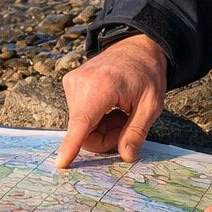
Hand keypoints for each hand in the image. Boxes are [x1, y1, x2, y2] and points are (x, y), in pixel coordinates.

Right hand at [55, 34, 167, 167]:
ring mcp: (72, 82)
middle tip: (126, 124)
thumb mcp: (152, 105)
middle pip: (84, 131)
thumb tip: (126, 156)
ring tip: (120, 111)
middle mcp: (81, 82)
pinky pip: (79, 115)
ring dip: (101, 127)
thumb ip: (137, 131)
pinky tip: (110, 106)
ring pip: (81, 126)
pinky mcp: (70, 83)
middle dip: (105, 136)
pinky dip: (95, 118)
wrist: (136, 48)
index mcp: (102, 86)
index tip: (60, 163)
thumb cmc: (147, 75)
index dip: (71, 145)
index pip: (82, 122)